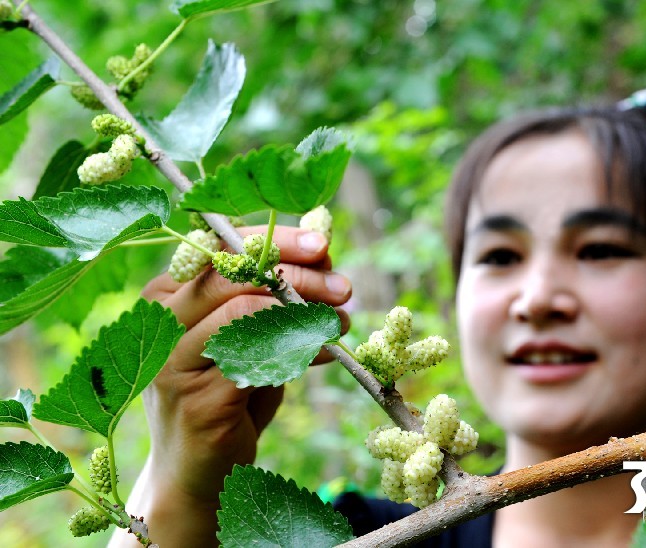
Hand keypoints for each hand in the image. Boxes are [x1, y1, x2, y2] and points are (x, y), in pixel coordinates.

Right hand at [112, 226, 350, 545]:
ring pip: (244, 312)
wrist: (200, 468)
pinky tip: (326, 351)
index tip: (323, 244)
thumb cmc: (227, 391)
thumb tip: (324, 252)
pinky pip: (257, 359)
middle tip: (343, 287)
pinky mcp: (196, 399)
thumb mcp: (251, 333)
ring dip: (304, 312)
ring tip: (340, 320)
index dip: (275, 242)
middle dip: (298, 276)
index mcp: (167, 293)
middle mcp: (161, 321)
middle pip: (234, 276)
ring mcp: (172, 361)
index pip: (221, 249)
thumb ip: (275, 294)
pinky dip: (300, 349)